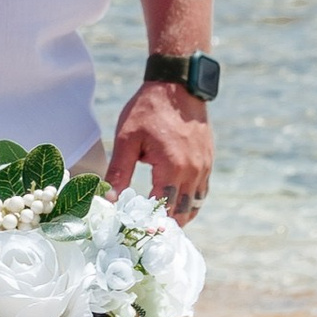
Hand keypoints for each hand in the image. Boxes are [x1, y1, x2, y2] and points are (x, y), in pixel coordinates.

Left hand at [108, 81, 211, 221]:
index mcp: (172, 167)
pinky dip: (190, 202)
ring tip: (160, 223)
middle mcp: (192, 171)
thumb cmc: (148, 109)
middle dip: (165, 224)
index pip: (163, 208)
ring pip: (195, 204)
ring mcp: (203, 166)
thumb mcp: (127, 139)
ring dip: (179, 216)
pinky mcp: (207, 160)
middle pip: (182, 212)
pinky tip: (175, 203)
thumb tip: (109, 199)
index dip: (150, 222)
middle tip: (146, 232)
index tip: (135, 231)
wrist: (177, 85)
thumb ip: (119, 171)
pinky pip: (201, 191)